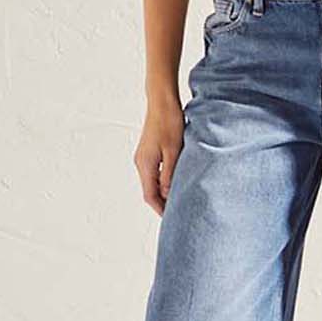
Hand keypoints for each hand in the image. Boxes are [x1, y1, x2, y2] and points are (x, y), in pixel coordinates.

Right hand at [134, 94, 186, 214]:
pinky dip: (164, 181)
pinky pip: (155, 172)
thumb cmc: (169, 122)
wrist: (162, 101)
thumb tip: (168, 195)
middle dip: (162, 203)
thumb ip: (170, 174)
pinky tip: (176, 181)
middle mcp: (141, 162)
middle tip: (178, 212)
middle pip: (150, 190)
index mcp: (145, 164)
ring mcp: (144, 157)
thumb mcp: (174, 150)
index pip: (150, 195)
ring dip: (164, 192)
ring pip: (153, 182)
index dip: (161, 209)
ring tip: (180, 199)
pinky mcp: (150, 151)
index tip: (172, 218)